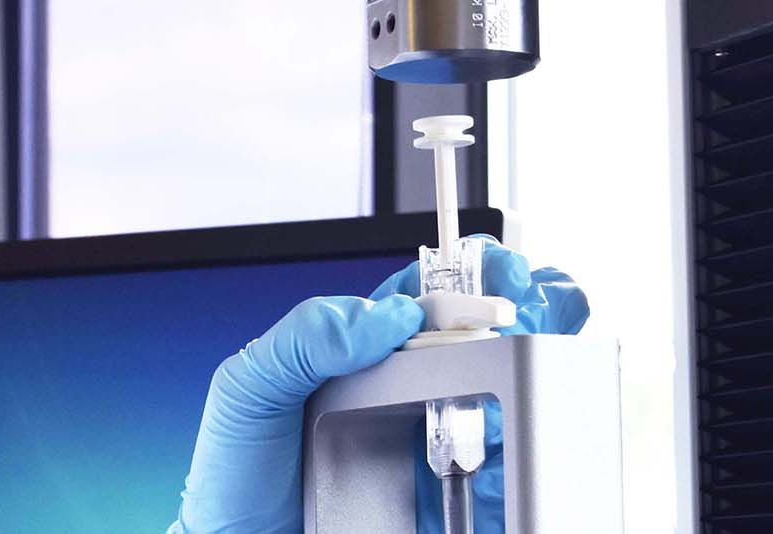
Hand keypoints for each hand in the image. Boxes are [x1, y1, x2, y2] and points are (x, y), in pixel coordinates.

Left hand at [167, 236, 588, 533]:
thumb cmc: (236, 470)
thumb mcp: (248, 386)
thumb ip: (307, 336)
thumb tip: (390, 315)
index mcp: (360, 348)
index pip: (430, 294)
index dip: (473, 273)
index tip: (500, 273)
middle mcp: (404, 389)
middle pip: (488, 337)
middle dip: (529, 313)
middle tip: (536, 316)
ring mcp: (429, 442)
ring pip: (507, 400)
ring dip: (532, 379)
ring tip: (528, 381)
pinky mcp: (444, 498)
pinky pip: (498, 476)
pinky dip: (515, 464)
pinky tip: (498, 461)